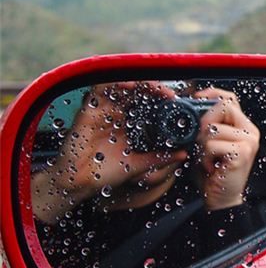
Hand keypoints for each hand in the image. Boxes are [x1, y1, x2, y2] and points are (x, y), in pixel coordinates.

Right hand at [32, 81, 186, 223]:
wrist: (79, 184)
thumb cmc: (105, 173)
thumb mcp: (139, 164)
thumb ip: (160, 157)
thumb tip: (183, 154)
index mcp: (129, 122)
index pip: (147, 102)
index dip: (161, 98)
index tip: (174, 101)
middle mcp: (117, 112)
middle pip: (137, 91)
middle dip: (154, 88)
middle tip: (168, 94)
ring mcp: (103, 109)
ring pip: (122, 85)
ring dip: (139, 83)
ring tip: (153, 87)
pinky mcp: (89, 109)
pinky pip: (100, 88)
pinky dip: (114, 83)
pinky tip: (128, 85)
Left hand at [194, 88, 259, 209]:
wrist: (221, 200)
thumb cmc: (213, 173)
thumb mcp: (208, 144)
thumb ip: (207, 125)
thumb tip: (192, 107)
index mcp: (244, 127)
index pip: (230, 99)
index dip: (212, 94)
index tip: (196, 98)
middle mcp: (250, 132)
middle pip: (222, 107)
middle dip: (203, 123)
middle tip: (200, 144)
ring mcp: (248, 141)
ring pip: (213, 128)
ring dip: (201, 146)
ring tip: (207, 159)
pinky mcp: (242, 153)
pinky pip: (212, 144)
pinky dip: (204, 157)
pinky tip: (211, 167)